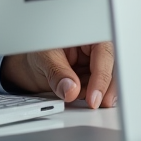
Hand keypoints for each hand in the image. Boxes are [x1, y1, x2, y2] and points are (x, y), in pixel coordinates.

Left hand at [0, 42, 116, 108]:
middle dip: (105, 89)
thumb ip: (57, 73)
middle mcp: (94, 49)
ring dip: (98, 95)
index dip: (102, 77)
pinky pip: (98, 90)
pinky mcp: (92, 78)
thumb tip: (71, 89)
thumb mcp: (44, 57)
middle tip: (95, 104)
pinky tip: (82, 100)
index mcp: (87, 35)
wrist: (28, 64)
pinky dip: (92, 97)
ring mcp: (94, 65)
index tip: (94, 97)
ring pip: (108, 82)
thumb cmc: (37, 51)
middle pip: (112, 69)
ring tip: (81, 99)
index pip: (103, 54)